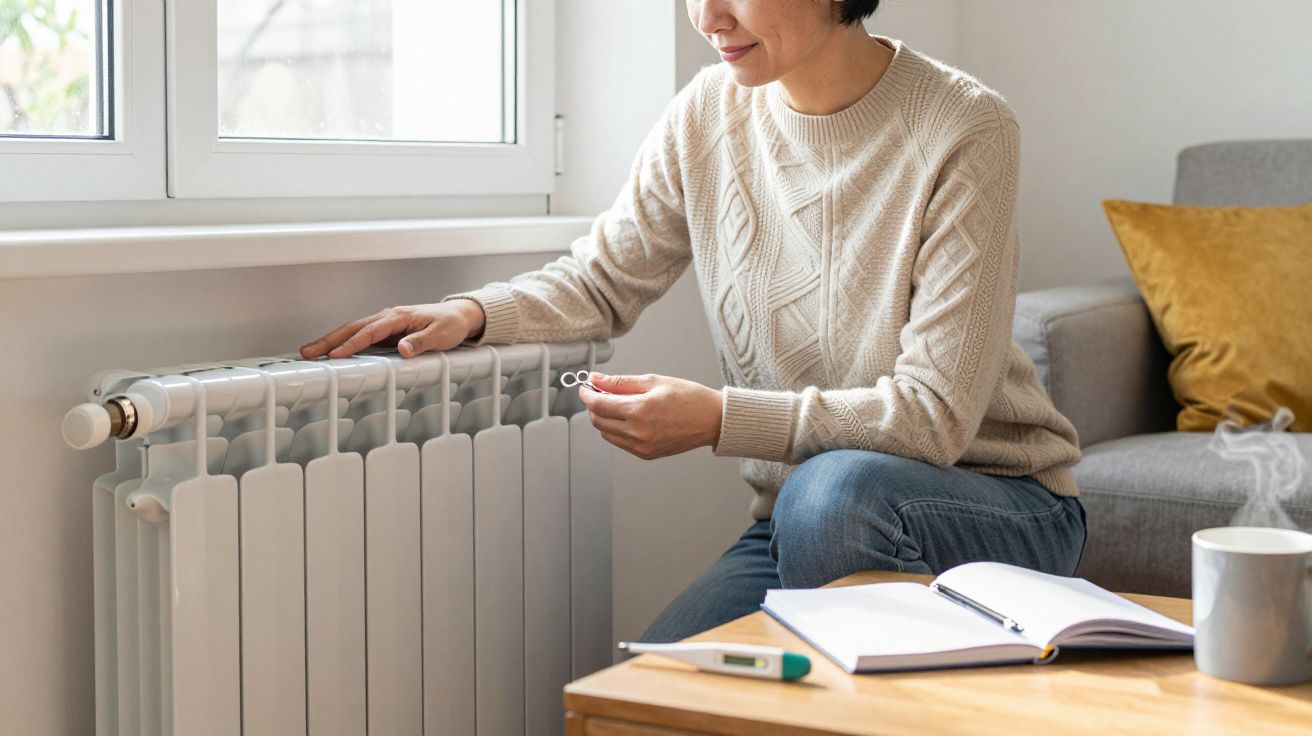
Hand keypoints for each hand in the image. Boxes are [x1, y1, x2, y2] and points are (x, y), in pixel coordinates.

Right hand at [300, 300, 486, 358]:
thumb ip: (421, 342)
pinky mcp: (386, 330)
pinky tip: (331, 352)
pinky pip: (361, 335)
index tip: (335, 355)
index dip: (352, 344)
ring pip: (353, 330)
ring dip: (331, 340)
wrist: (459, 316)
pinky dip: (344, 342)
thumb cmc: (451, 325)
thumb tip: (402, 349)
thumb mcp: (441, 336)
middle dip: (329, 340)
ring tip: (310, 352)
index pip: (370, 332)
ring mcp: (386, 322)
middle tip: (307, 352)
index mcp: (399, 317)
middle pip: (353, 328)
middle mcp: (388, 317)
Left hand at [579, 372, 723, 459]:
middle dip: (594, 405)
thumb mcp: (653, 381)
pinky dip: (616, 429)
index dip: (587, 394)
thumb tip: (596, 380)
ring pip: (606, 433)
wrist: (711, 420)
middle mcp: (638, 432)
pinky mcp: (646, 454)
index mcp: (639, 410)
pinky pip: (619, 442)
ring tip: (617, 404)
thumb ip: (620, 382)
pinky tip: (628, 418)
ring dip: (604, 418)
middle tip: (600, 392)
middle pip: (598, 420)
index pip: (598, 404)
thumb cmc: (688, 397)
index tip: (585, 387)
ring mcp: (641, 446)